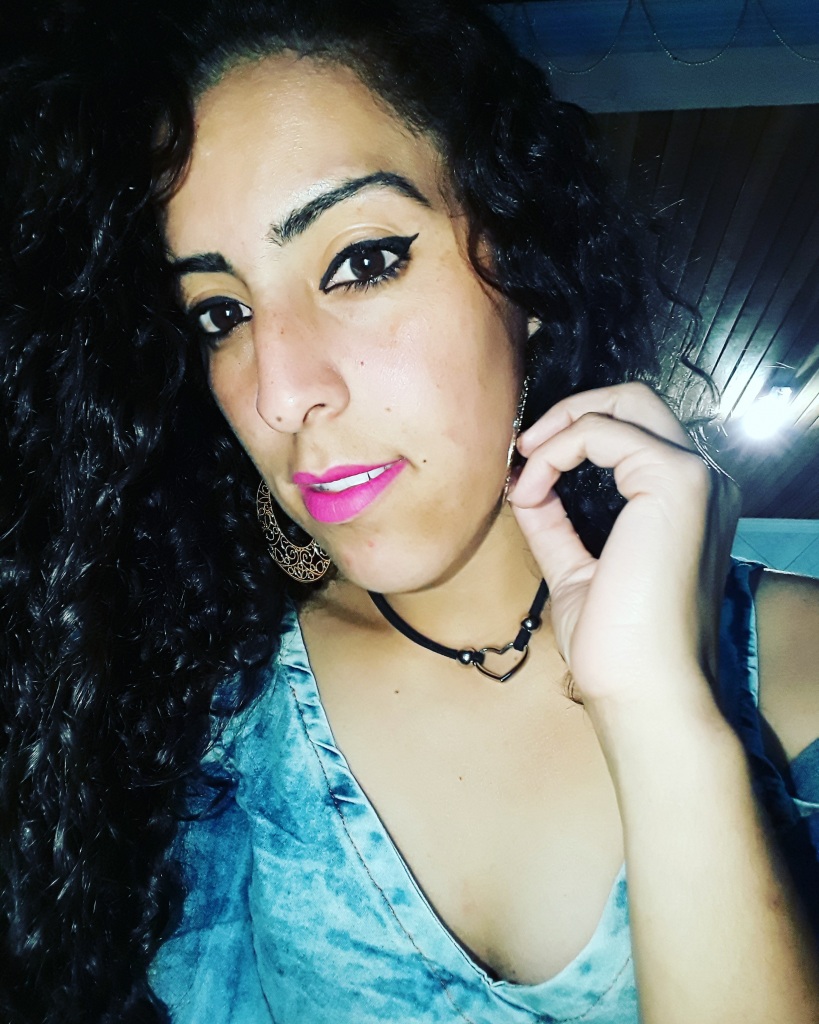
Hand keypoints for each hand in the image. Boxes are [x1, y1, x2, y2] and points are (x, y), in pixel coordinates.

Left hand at [508, 382, 739, 713]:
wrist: (644, 689)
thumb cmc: (617, 644)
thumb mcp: (574, 568)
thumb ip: (555, 521)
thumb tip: (523, 481)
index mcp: (685, 504)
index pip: (633, 434)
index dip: (574, 437)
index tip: (527, 468)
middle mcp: (703, 482)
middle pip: (637, 401)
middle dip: (572, 411)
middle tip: (526, 447)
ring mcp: (696, 478)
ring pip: (626, 402)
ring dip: (562, 426)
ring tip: (525, 464)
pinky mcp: (676, 481)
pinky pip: (602, 432)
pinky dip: (555, 451)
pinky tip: (532, 489)